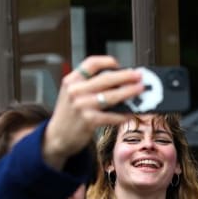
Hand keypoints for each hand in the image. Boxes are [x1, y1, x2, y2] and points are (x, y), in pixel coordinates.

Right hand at [42, 55, 143, 169]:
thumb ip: (88, 85)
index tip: (119, 64)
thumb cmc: (69, 115)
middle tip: (139, 76)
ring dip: (129, 92)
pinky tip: (131, 113)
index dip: (107, 61)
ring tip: (140, 90)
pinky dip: (124, 114)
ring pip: (112, 96)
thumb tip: (117, 80)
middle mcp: (75, 90)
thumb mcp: (72, 94)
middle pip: (106, 78)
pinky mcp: (89, 121)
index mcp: (72, 80)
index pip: (91, 63)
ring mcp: (82, 106)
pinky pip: (112, 116)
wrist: (57, 136)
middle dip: (126, 76)